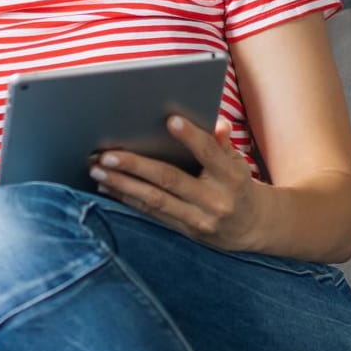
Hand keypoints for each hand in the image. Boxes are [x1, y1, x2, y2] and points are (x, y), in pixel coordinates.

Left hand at [90, 115, 260, 250]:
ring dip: (122, 184)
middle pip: (170, 179)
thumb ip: (223, 143)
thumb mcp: (239, 162)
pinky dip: (127, 199)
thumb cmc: (239, 184)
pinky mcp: (185, 231)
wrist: (254, 227)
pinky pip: (152, 213)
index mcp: (232, 177)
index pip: (210, 154)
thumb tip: (217, 122)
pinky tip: (106, 186)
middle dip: (135, 166)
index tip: (170, 120)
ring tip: (96, 170)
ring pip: (154, 200)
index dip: (191, 137)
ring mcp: (198, 219)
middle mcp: (215, 201)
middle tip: (106, 154)